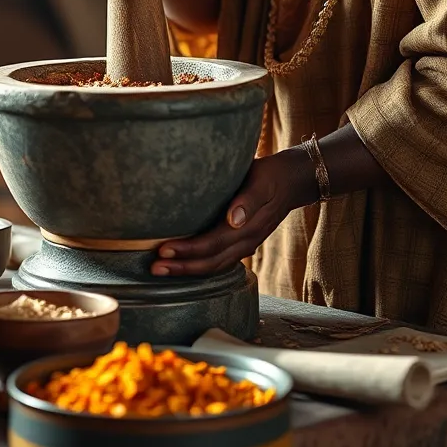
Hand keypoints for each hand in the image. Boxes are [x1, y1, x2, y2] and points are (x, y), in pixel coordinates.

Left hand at [151, 146, 316, 276]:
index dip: (187, 250)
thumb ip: (248, 200)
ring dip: (188, 270)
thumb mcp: (262, 181)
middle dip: (181, 267)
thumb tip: (233, 220)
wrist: (293, 181)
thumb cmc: (272, 176)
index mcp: (248, 228)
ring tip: (161, 270)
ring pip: (214, 266)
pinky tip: (184, 264)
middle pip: (210, 263)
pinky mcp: (243, 242)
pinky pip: (219, 261)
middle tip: (153, 268)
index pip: (212, 245)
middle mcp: (246, 242)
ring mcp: (245, 245)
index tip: (163, 250)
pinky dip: (200, 265)